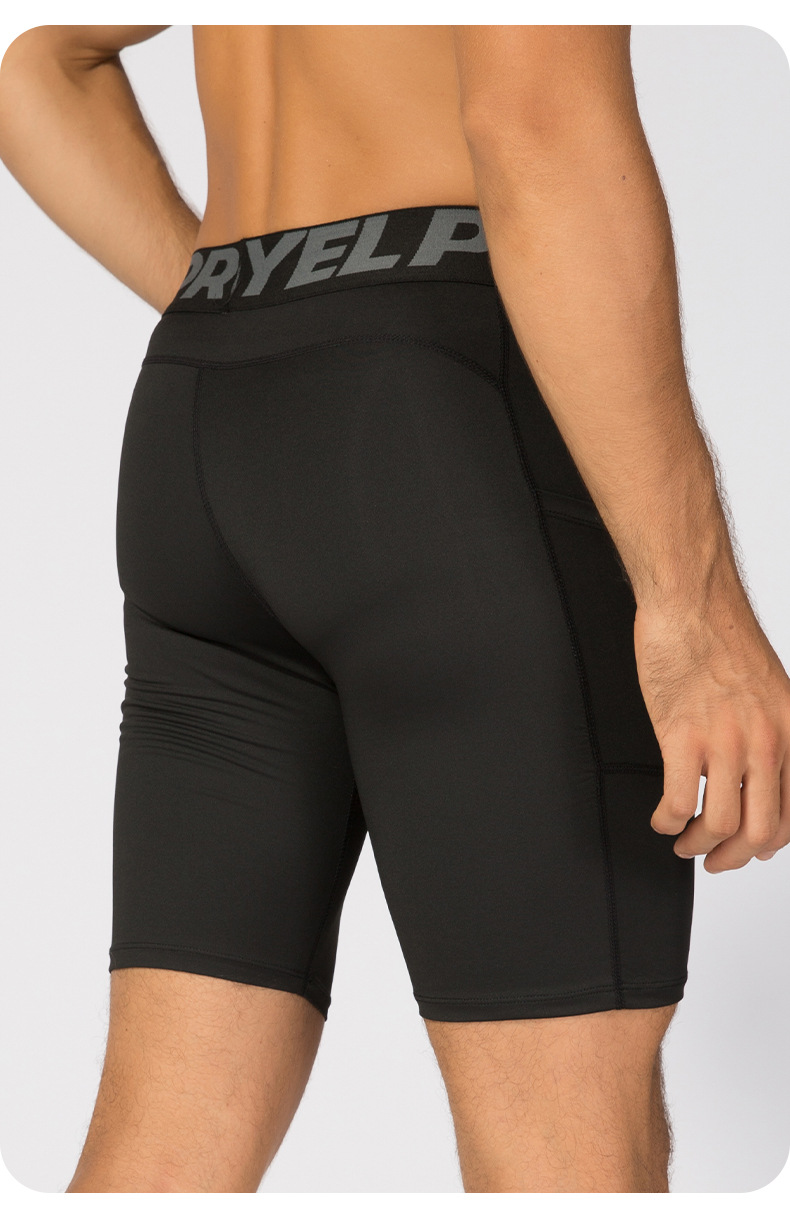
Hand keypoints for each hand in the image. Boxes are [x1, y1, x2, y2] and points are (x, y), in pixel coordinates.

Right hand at [634, 595, 789, 871]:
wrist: (691, 602)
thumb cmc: (723, 636)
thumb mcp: (774, 690)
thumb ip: (773, 734)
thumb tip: (760, 775)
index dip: (769, 844)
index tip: (749, 849)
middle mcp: (766, 742)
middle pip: (759, 831)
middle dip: (732, 858)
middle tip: (713, 859)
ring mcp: (726, 741)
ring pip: (718, 825)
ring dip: (696, 845)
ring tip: (682, 840)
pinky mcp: (682, 736)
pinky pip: (677, 802)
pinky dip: (667, 820)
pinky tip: (661, 816)